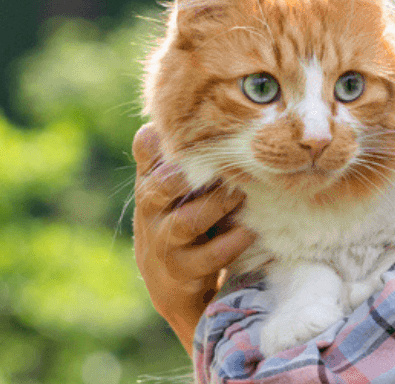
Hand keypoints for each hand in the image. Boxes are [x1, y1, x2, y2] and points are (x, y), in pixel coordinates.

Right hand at [132, 124, 254, 353]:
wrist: (169, 283)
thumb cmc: (180, 219)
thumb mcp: (176, 185)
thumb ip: (186, 153)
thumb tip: (220, 111)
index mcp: (151, 179)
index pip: (146, 147)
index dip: (164, 135)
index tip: (191, 126)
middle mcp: (151, 208)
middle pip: (161, 184)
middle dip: (190, 174)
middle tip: (222, 164)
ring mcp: (164, 242)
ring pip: (186, 222)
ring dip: (217, 207)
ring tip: (241, 197)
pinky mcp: (182, 271)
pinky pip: (206, 257)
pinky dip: (230, 243)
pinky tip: (248, 232)